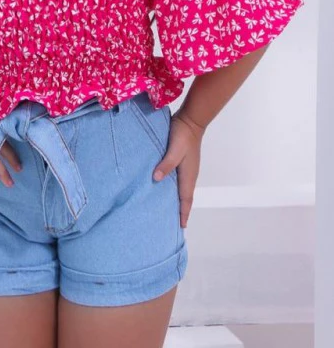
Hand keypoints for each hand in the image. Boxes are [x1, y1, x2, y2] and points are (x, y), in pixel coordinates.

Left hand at [152, 110, 204, 228]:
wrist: (191, 120)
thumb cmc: (183, 136)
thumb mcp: (174, 150)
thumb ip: (166, 164)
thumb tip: (156, 179)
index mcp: (188, 175)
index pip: (186, 199)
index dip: (184, 212)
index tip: (182, 226)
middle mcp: (189, 174)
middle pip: (185, 197)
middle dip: (181, 210)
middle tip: (174, 223)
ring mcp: (187, 168)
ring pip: (182, 189)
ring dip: (177, 200)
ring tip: (168, 209)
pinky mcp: (182, 161)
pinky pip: (178, 180)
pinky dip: (174, 188)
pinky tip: (165, 187)